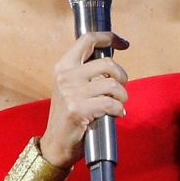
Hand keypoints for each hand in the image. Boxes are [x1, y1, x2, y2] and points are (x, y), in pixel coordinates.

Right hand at [42, 29, 128, 168]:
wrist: (57, 143)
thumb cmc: (71, 114)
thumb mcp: (72, 87)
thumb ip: (87, 72)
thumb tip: (111, 62)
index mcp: (64, 66)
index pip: (88, 40)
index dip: (109, 37)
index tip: (123, 43)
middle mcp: (65, 76)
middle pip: (108, 64)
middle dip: (122, 77)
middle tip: (120, 90)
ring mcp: (70, 93)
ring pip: (113, 85)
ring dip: (122, 96)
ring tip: (118, 104)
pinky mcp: (78, 110)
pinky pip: (111, 103)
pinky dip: (118, 110)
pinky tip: (115, 114)